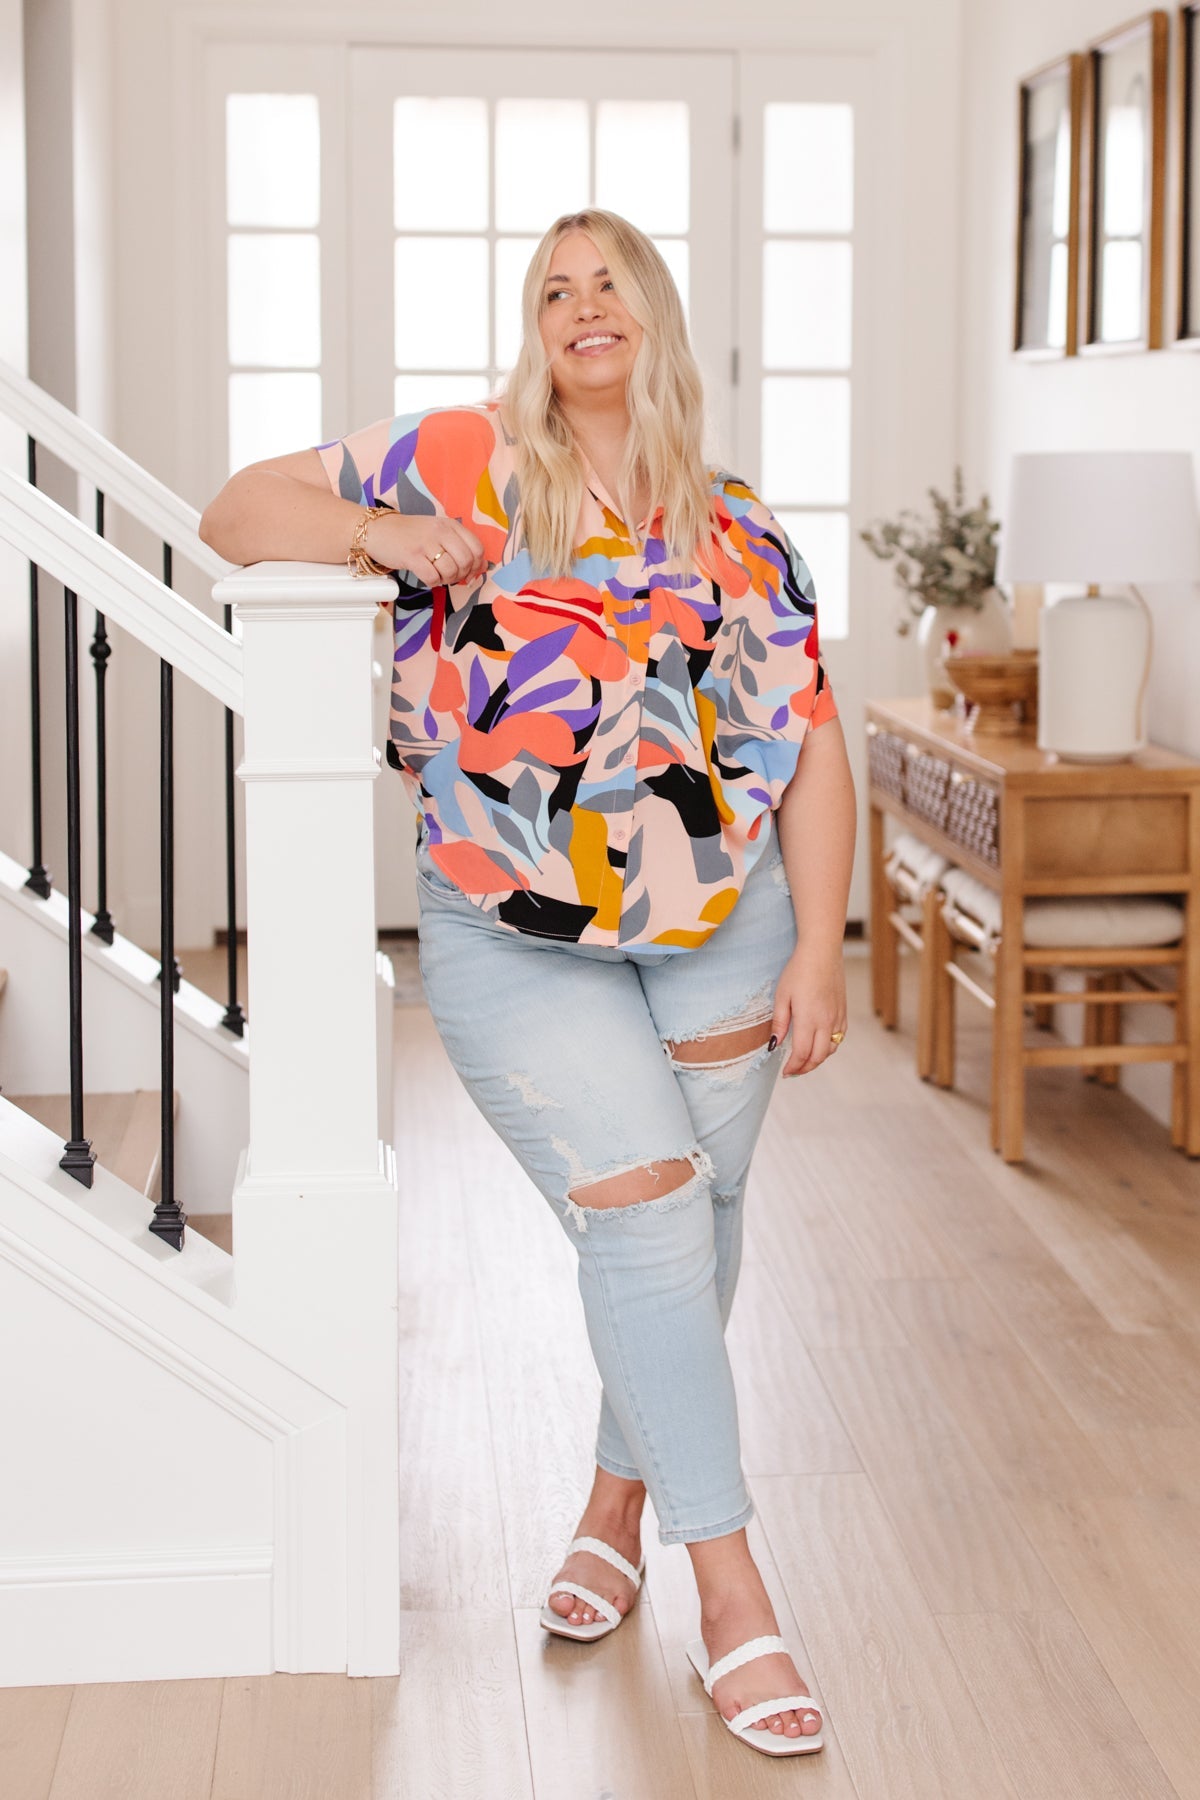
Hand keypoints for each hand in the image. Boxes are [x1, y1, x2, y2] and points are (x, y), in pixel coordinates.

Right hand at [366, 512, 487, 586]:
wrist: (378, 530)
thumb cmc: (410, 535)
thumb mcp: (437, 532)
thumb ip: (459, 546)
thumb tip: (481, 567)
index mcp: (450, 525)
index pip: (477, 548)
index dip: (477, 565)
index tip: (469, 572)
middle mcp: (440, 531)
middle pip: (466, 561)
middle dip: (462, 575)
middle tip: (451, 576)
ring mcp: (426, 543)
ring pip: (451, 571)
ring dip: (446, 579)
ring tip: (437, 575)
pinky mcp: (412, 556)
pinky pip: (432, 577)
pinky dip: (433, 582)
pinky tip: (427, 576)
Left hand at [769, 942, 847, 1077]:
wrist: (821, 952)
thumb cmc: (798, 971)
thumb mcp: (781, 996)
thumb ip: (779, 1023)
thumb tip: (774, 1045)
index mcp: (809, 1019)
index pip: (802, 1054)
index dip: (793, 1067)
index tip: (785, 1072)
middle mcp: (826, 1022)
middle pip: (818, 1057)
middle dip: (805, 1068)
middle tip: (793, 1071)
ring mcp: (837, 1017)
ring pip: (831, 1049)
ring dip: (818, 1059)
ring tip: (804, 1061)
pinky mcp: (843, 1012)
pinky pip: (839, 1038)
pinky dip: (829, 1047)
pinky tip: (819, 1045)